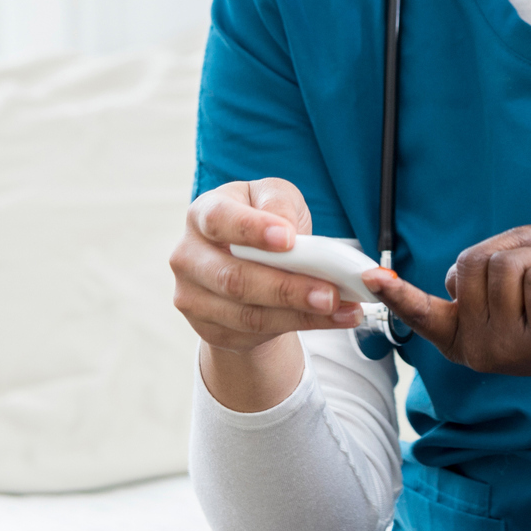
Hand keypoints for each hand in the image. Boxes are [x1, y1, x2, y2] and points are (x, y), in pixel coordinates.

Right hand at [170, 178, 364, 352]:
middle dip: (287, 288)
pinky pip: (256, 333)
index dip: (253, 230)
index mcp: (204, 214)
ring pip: (248, 314)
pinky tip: (332, 319)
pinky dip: (300, 326)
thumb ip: (280, 205)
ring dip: (300, 314)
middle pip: (235, 279)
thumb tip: (286, 230)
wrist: (248, 260)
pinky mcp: (211, 329)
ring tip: (341, 308)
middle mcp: (189, 257)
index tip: (289, 239)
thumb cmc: (264, 219)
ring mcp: (194, 298)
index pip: (220, 220)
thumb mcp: (275, 197)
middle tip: (330, 293)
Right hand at [367, 220, 530, 388]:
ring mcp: (509, 347)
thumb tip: (503, 244)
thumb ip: (490, 274)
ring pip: (505, 264)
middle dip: (512, 243)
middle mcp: (478, 349)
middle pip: (472, 262)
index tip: (369, 276)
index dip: (396, 294)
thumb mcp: (514, 295)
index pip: (421, 314)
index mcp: (461, 339)